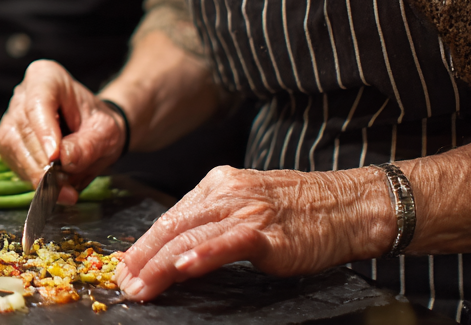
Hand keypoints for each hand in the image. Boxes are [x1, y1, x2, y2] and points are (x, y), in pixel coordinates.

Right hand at [0, 60, 127, 203]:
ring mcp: (10, 116)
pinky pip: (11, 159)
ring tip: (63, 189)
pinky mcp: (6, 139)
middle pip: (22, 128)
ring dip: (36, 173)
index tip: (55, 158)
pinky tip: (51, 185)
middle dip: (42, 161)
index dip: (44, 131)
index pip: (38, 102)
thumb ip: (88, 144)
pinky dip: (31, 177)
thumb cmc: (100, 125)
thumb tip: (64, 159)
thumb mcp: (106, 133)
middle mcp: (22, 94)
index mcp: (46, 77)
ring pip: (12, 146)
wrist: (95, 132)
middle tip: (66, 186)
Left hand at [114, 165, 393, 300]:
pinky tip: (184, 266)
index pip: (168, 217)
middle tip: (122, 283)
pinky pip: (229, 243)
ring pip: (191, 235)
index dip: (141, 245)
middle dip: (141, 257)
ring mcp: (246, 211)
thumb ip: (212, 225)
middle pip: (171, 226)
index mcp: (217, 186)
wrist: (349, 206)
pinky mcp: (268, 232)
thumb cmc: (299, 213)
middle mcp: (225, 193)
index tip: (122, 268)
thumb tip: (174, 252)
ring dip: (159, 263)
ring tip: (140, 285)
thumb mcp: (246, 209)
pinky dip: (203, 254)